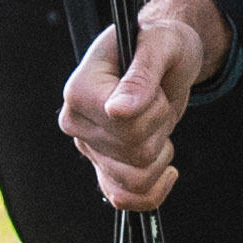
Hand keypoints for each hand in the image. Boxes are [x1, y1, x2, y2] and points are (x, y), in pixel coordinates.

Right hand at [55, 0, 227, 214]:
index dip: (152, 108)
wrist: (166, 59)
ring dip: (161, 153)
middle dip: (160, 125)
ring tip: (157, 124)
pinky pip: (126, 199)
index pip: (122, 123)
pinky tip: (166, 170)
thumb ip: (141, 75)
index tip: (152, 86)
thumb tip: (118, 110)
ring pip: (135, 178)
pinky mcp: (104, 169)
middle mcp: (76, 122)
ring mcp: (88, 148)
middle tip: (156, 100)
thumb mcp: (160, 45)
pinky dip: (153, 192)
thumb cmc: (160, 43)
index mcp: (79, 89)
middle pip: (133, 150)